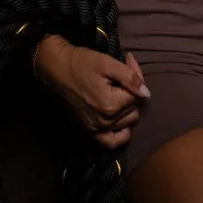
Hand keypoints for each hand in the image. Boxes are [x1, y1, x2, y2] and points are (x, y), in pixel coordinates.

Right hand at [34, 35, 149, 149]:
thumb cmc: (80, 62)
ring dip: (129, 107)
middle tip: (124, 73)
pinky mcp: (90, 130)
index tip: (129, 62)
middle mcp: (104, 121)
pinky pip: (112, 141)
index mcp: (110, 105)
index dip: (137, 78)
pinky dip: (121, 133)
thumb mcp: (107, 63)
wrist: (55, 69)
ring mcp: (96, 128)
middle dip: (133, 91)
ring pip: (128, 122)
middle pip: (134, 109)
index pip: (137, 95)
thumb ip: (130, 77)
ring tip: (120, 90)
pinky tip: (122, 121)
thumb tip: (147, 93)